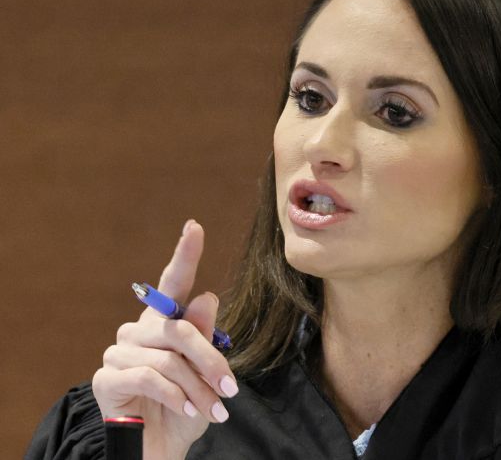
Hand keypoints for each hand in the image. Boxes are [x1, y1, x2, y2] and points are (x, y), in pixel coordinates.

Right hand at [92, 220, 238, 459]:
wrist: (161, 447)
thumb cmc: (186, 406)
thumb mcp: (206, 373)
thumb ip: (205, 336)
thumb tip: (207, 295)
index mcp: (165, 322)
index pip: (173, 283)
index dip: (185, 254)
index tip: (195, 226)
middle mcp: (139, 329)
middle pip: (180, 328)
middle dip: (211, 360)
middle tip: (230, 389)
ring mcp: (119, 351)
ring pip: (168, 357)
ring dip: (197, 387)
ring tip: (215, 409)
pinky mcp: (106, 377)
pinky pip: (147, 376)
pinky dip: (173, 394)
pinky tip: (184, 408)